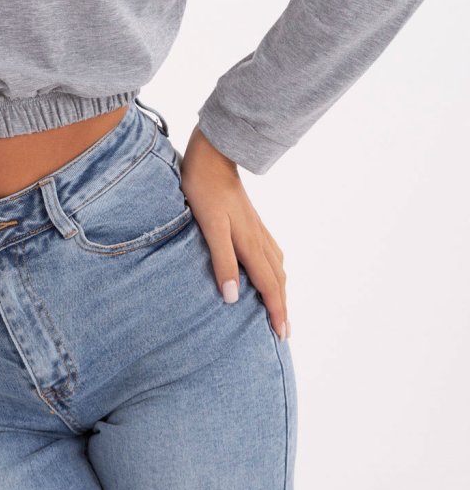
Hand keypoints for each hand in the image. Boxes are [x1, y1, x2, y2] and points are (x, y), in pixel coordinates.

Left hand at [180, 126, 289, 340]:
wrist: (212, 155)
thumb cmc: (205, 189)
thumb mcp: (209, 226)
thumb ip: (222, 260)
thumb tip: (233, 297)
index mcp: (250, 243)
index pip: (269, 285)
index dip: (276, 311)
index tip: (282, 334)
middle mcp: (258, 238)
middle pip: (277, 279)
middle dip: (282, 306)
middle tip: (285, 332)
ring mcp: (256, 228)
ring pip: (276, 266)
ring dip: (280, 290)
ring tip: (280, 307)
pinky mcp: (251, 221)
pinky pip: (270, 253)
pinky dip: (274, 271)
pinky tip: (268, 270)